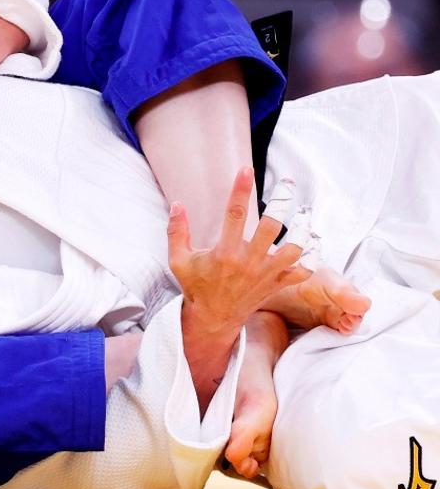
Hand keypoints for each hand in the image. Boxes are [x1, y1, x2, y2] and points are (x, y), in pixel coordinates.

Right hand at [168, 167, 311, 409]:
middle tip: (287, 184)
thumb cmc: (196, 286)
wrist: (213, 318)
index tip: (247, 170)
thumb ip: (176, 231)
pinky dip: (313, 257)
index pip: (235, 213)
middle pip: (272, 226)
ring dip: (303, 230)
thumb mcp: (178, 260)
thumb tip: (177, 204)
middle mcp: (248, 262)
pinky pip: (303, 271)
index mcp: (224, 253)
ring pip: (295, 249)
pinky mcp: (276, 285)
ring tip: (304, 214)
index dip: (241, 189)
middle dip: (282, 201)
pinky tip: (312, 242)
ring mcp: (265, 274)